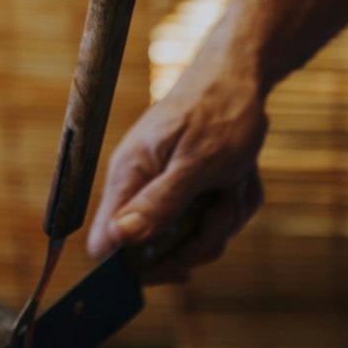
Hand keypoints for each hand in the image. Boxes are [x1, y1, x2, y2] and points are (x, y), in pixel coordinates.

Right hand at [87, 52, 268, 283]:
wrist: (242, 78)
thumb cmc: (218, 112)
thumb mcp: (196, 162)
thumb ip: (159, 203)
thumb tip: (118, 239)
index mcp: (129, 177)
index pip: (106, 244)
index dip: (136, 267)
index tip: (177, 268)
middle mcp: (141, 188)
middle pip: (159, 252)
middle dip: (200, 238)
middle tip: (220, 203)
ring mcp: (168, 191)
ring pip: (195, 239)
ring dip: (224, 216)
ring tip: (233, 179)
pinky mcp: (191, 191)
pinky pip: (215, 221)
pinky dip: (234, 202)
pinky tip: (240, 175)